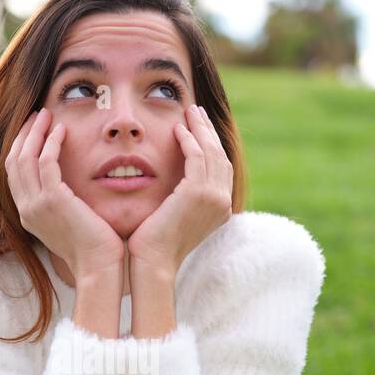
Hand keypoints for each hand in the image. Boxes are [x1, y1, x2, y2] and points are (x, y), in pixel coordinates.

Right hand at [5, 107, 124, 281]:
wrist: (98, 267)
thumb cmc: (93, 248)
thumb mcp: (69, 223)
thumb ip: (61, 204)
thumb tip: (68, 188)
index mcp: (28, 215)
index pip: (14, 174)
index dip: (21, 148)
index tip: (33, 129)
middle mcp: (26, 209)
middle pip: (13, 161)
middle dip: (24, 134)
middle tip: (36, 115)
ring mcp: (36, 205)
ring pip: (25, 158)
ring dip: (35, 132)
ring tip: (46, 114)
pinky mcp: (52, 200)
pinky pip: (46, 161)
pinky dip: (51, 142)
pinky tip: (62, 130)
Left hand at [126, 103, 232, 277]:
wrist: (152, 263)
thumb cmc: (154, 245)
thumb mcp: (174, 216)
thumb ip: (181, 198)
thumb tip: (174, 183)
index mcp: (221, 209)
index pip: (221, 167)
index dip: (211, 144)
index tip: (199, 127)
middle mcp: (223, 202)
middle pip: (221, 155)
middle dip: (209, 131)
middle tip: (196, 112)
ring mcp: (214, 197)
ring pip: (211, 152)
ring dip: (200, 129)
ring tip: (189, 112)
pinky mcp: (198, 193)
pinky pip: (196, 156)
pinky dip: (189, 140)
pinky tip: (178, 129)